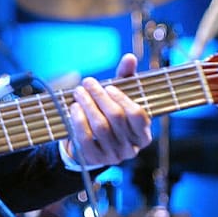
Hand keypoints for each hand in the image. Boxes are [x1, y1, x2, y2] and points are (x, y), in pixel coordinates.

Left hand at [65, 53, 152, 167]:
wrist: (90, 143)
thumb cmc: (109, 116)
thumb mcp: (119, 97)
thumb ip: (126, 78)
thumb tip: (129, 58)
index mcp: (143, 134)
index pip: (138, 115)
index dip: (122, 98)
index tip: (109, 86)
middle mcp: (131, 148)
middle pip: (116, 118)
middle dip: (99, 97)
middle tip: (87, 83)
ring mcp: (113, 156)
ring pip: (100, 127)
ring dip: (87, 105)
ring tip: (78, 92)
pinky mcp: (94, 159)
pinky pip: (86, 139)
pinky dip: (78, 121)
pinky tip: (74, 108)